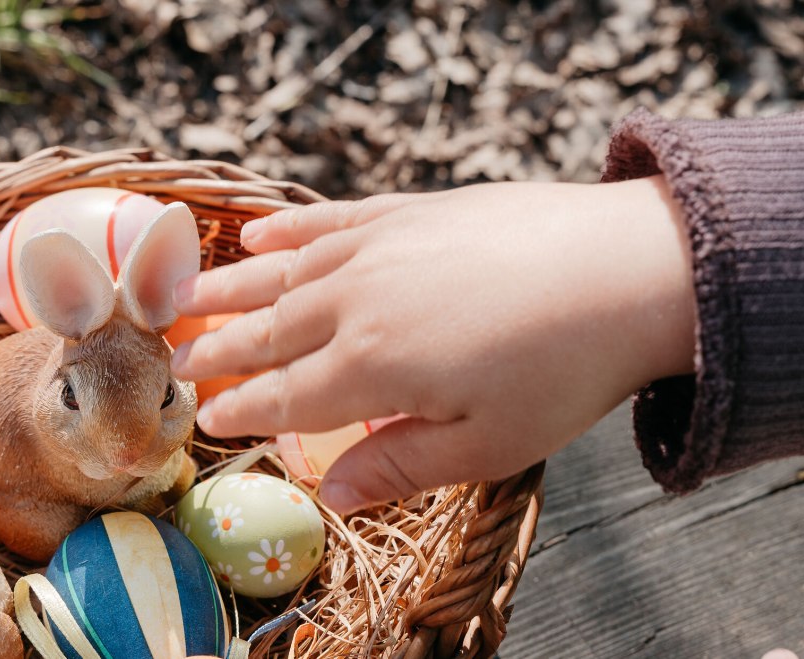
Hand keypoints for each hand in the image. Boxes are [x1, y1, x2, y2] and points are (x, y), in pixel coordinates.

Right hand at [171, 176, 694, 514]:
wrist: (629, 269)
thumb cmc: (562, 372)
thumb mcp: (485, 447)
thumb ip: (397, 467)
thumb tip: (326, 499)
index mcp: (369, 368)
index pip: (284, 396)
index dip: (241, 410)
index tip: (205, 419)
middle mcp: (355, 302)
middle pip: (268, 330)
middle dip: (217, 349)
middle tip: (175, 359)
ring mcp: (378, 247)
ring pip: (282, 272)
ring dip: (230, 289)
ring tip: (187, 299)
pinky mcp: (409, 210)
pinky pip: (329, 219)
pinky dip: (287, 229)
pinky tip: (259, 236)